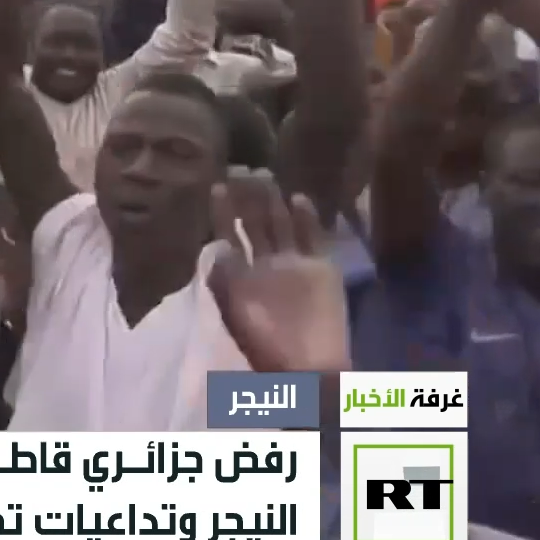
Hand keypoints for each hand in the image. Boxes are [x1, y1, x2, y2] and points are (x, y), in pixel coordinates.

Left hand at [207, 170, 348, 373]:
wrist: (307, 368)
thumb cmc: (265, 347)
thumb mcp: (233, 314)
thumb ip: (223, 282)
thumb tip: (216, 250)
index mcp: (242, 275)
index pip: (230, 234)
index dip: (224, 212)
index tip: (217, 187)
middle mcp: (267, 264)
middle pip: (257, 223)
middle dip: (250, 199)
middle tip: (243, 171)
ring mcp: (295, 264)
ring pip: (283, 224)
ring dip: (275, 202)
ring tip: (265, 175)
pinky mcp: (323, 268)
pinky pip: (315, 237)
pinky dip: (308, 219)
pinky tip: (299, 198)